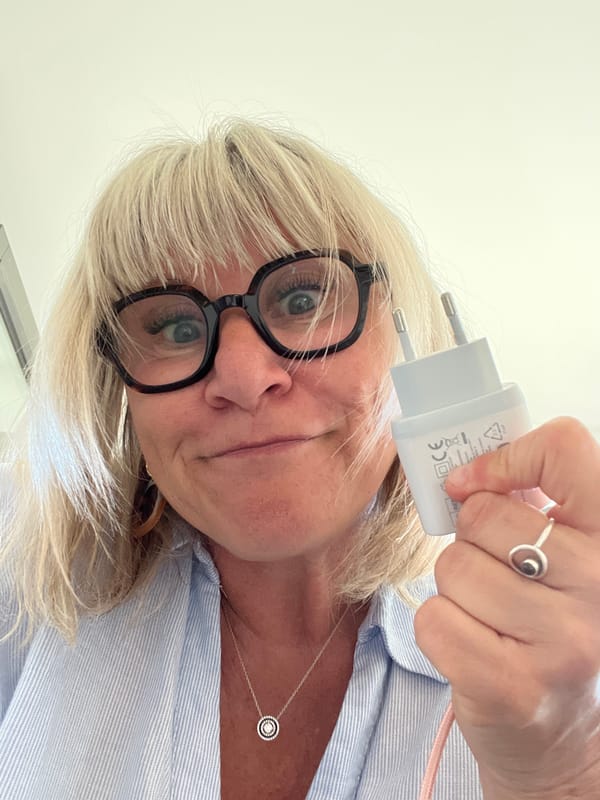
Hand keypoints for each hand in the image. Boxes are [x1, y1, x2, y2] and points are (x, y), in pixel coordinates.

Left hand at [414, 417, 599, 798]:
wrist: (557, 735)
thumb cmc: (544, 628)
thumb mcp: (555, 560)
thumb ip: (524, 508)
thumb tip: (463, 472)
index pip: (566, 451)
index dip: (506, 459)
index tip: (473, 484)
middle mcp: (599, 586)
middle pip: (484, 516)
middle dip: (468, 541)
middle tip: (492, 574)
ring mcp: (562, 641)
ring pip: (453, 567)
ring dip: (454, 589)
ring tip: (488, 617)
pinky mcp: (513, 685)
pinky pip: (433, 618)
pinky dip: (438, 627)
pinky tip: (473, 647)